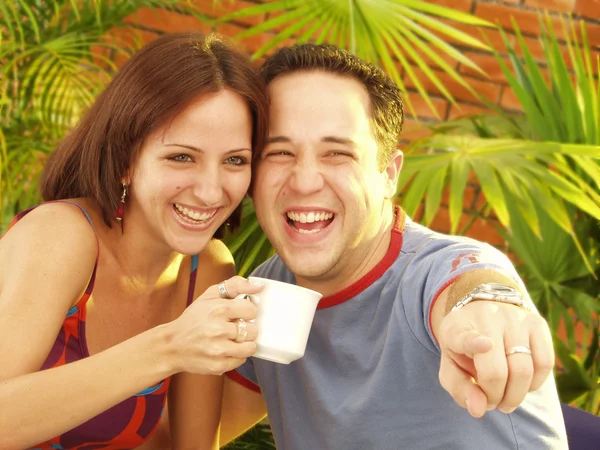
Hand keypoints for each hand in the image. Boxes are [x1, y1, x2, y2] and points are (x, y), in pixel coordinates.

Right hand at [167, 276, 262, 374]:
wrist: (172, 345)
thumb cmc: (193, 319)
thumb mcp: (210, 295)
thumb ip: (236, 285)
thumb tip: (260, 286)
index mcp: (219, 309)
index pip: (252, 310)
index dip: (246, 312)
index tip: (237, 314)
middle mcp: (219, 330)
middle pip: (253, 330)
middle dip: (245, 328)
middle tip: (232, 328)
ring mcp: (219, 350)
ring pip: (250, 347)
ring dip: (243, 343)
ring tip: (231, 339)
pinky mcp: (219, 366)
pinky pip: (241, 360)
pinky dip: (236, 355)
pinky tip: (224, 349)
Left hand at [437, 302, 553, 417]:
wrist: (482, 313)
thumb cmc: (464, 348)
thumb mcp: (452, 367)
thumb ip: (460, 389)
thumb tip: (480, 409)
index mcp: (457, 328)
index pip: (465, 337)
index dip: (475, 343)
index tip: (486, 345)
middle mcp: (487, 318)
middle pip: (498, 372)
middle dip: (495, 397)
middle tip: (492, 402)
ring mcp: (514, 318)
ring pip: (524, 370)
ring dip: (516, 395)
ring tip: (506, 398)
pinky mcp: (537, 322)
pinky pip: (545, 364)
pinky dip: (535, 384)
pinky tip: (522, 384)